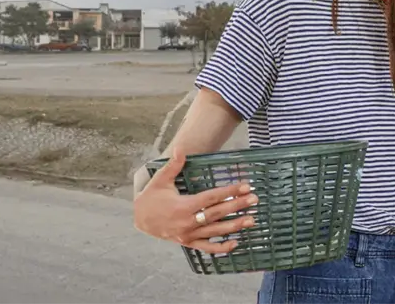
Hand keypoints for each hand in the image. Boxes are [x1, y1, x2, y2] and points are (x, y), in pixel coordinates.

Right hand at [133, 148, 257, 253]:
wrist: (139, 220)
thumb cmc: (151, 197)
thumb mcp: (160, 180)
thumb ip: (173, 165)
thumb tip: (180, 148)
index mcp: (183, 206)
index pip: (211, 197)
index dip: (229, 192)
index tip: (245, 186)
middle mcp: (188, 222)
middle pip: (217, 213)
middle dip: (238, 206)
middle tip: (255, 199)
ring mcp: (189, 234)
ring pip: (215, 231)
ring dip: (235, 226)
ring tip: (252, 220)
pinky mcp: (188, 242)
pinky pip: (207, 247)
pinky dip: (221, 247)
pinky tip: (235, 243)